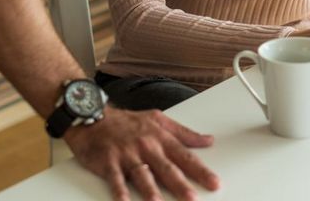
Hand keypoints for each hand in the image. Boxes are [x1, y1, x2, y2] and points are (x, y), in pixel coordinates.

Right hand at [64, 106, 219, 200]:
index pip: (184, 156)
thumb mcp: (159, 119)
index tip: (214, 182)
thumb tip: (208, 140)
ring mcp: (127, 155)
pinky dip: (119, 192)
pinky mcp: (109, 162)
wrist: (95, 117)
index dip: (200, 170)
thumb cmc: (128, 121)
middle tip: (193, 198)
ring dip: (151, 191)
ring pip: (142, 175)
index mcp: (160, 137)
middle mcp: (146, 146)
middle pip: (167, 168)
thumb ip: (184, 133)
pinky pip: (115, 180)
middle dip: (181, 185)